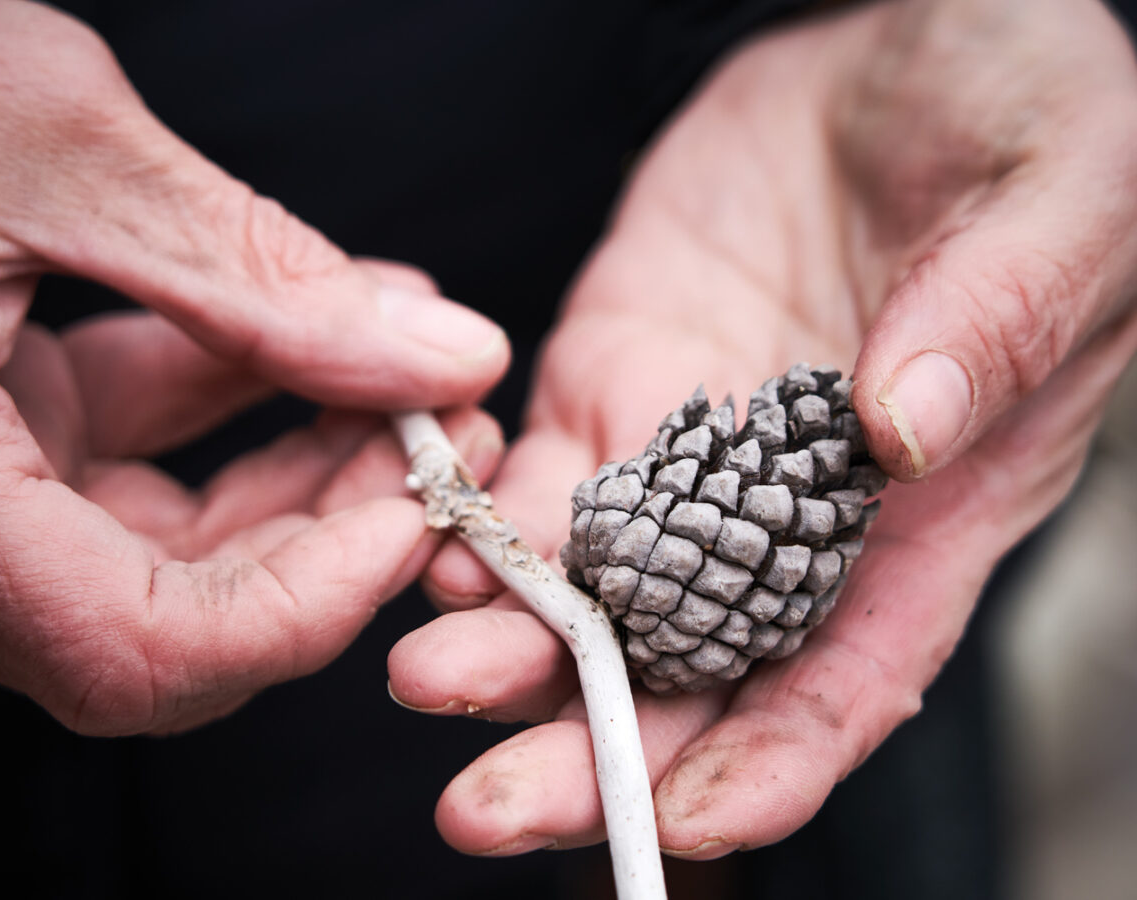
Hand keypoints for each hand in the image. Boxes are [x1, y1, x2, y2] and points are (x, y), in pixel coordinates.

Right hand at [0, 0, 507, 733]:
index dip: (301, 611)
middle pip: (179, 613)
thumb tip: (449, 357)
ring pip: (176, 541)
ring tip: (412, 375)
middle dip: (338, 533)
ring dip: (311, 467)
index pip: (130, 649)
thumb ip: (256, 273)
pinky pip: (140, 454)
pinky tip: (329, 328)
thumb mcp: (58, 148)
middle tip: (445, 437)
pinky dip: (243, 396)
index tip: (417, 515)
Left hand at [388, 0, 1136, 856]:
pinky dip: (486, 528)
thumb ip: (992, 318)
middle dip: (591, 750)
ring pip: (596, 593)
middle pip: (692, 671)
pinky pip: (542, 482)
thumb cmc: (1023, 119)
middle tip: (483, 805)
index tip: (678, 823)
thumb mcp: (1057, 198)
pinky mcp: (617, 383)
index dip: (767, 764)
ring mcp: (695, 454)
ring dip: (511, 648)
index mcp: (927, 510)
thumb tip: (907, 426)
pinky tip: (428, 554)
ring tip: (426, 677)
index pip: (846, 676)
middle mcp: (796, 513)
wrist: (906, 45)